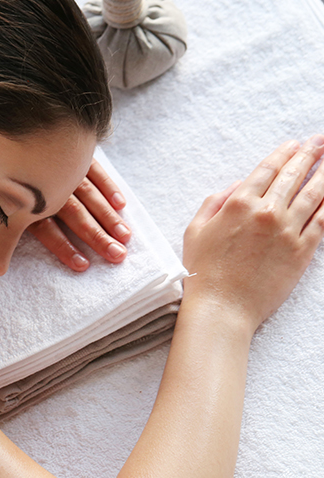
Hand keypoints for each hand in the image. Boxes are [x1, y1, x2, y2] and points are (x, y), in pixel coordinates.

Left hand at [28, 157, 130, 269]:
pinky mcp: (73, 150)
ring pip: (88, 193)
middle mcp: (45, 182)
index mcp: (24, 197)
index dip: (64, 247)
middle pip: (74, 213)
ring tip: (125, 236)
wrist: (3, 120)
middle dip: (96, 235)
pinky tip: (121, 204)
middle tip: (117, 255)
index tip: (83, 266)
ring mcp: (61, 165)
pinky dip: (108, 185)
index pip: (47, 228)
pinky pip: (93, 168)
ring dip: (108, 215)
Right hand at [183, 136, 323, 329]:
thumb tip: (236, 186)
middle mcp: (266, 212)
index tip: (294, 144)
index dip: (283, 153)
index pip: (267, 170)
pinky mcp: (302, 251)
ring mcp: (287, 231)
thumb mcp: (195, 231)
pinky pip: (323, 220)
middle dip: (310, 154)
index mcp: (238, 204)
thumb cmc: (203, 272)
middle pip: (293, 175)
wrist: (222, 307)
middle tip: (320, 141)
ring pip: (314, 194)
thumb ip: (213, 203)